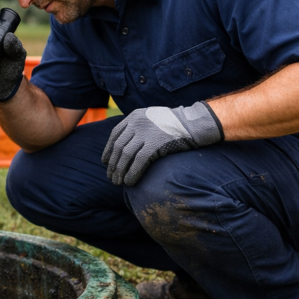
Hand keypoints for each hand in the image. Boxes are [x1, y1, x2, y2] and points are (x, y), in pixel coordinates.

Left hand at [101, 102, 223, 185]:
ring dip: (119, 171)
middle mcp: (137, 123)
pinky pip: (138, 162)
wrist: (193, 123)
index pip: (114, 135)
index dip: (108, 150)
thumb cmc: (173, 124)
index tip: (105, 162)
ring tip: (117, 182)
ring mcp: (145, 133)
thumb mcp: (151, 118)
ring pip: (125, 156)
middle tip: (111, 176)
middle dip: (112, 164)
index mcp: (134, 116)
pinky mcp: (154, 144)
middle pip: (118, 147)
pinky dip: (131, 173)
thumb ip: (138, 127)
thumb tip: (125, 146)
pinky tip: (129, 182)